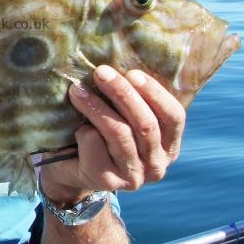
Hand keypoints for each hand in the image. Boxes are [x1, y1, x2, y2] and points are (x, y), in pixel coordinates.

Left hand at [40, 65, 184, 203]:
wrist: (68, 170)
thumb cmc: (99, 133)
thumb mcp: (121, 116)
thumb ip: (129, 101)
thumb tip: (119, 62)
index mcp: (168, 145)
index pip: (174, 116)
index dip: (155, 93)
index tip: (132, 72)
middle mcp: (157, 164)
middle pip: (146, 124)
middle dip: (123, 93)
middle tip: (101, 72)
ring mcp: (134, 176)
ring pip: (120, 134)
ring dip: (97, 107)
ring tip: (77, 90)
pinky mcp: (108, 181)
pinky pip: (96, 146)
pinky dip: (84, 132)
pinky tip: (76, 129)